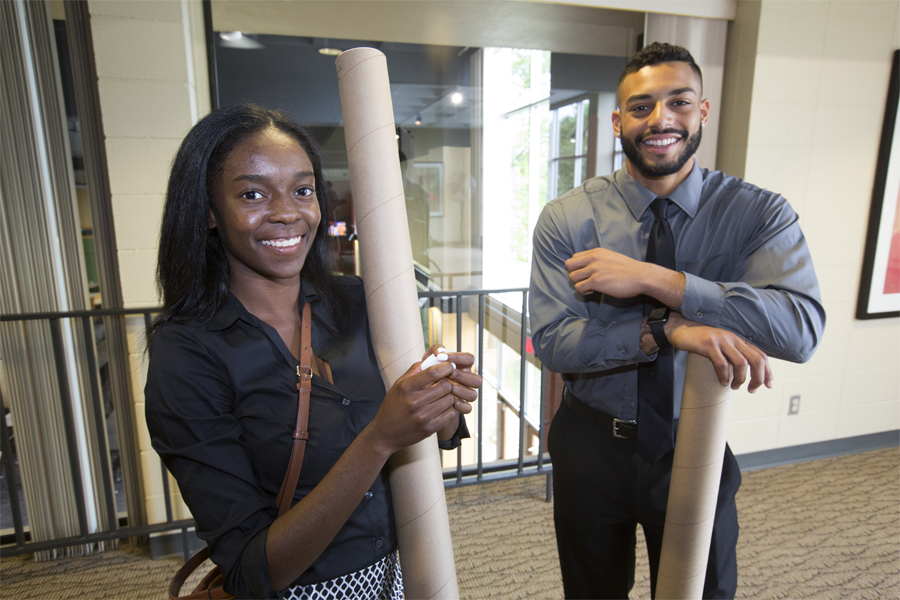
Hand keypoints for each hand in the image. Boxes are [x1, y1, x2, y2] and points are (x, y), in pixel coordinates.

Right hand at [369, 360, 459, 453]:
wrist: (385, 434)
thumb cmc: (392, 407)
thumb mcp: (397, 386)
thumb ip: (413, 372)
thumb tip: (430, 359)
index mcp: (406, 388)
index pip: (432, 373)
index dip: (445, 367)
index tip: (450, 366)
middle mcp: (414, 402)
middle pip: (445, 386)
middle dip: (448, 382)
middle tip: (445, 383)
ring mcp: (422, 417)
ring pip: (449, 400)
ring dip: (449, 396)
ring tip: (442, 396)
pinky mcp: (429, 429)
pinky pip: (449, 414)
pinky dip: (448, 409)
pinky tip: (441, 408)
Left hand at [419, 345, 481, 414]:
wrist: (420, 395)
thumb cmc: (426, 374)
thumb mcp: (427, 361)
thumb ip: (433, 351)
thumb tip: (439, 351)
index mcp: (462, 367)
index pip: (469, 359)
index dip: (458, 357)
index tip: (440, 357)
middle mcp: (467, 381)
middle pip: (477, 379)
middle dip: (461, 376)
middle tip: (446, 374)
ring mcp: (465, 394)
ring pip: (473, 395)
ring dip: (460, 391)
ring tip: (446, 387)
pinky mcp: (462, 407)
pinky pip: (467, 408)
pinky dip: (458, 405)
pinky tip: (446, 399)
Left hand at [565, 248, 684, 305]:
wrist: (641, 276)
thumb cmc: (628, 269)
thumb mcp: (610, 257)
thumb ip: (597, 260)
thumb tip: (586, 268)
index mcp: (596, 252)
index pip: (574, 257)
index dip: (577, 267)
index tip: (586, 273)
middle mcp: (593, 258)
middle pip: (568, 265)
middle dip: (574, 274)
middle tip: (584, 280)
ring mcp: (594, 270)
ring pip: (572, 278)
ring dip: (579, 284)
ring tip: (590, 286)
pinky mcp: (596, 281)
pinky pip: (579, 287)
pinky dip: (584, 291)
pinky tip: (593, 291)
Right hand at [665, 312, 772, 392]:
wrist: (681, 330)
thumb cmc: (701, 341)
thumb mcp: (721, 346)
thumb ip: (733, 354)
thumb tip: (744, 373)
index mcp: (739, 340)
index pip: (761, 355)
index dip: (768, 371)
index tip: (769, 385)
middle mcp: (733, 339)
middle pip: (756, 360)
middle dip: (758, 378)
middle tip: (752, 390)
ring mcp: (721, 341)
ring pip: (741, 363)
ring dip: (741, 379)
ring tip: (735, 387)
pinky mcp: (708, 345)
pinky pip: (721, 364)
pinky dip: (724, 376)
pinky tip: (721, 382)